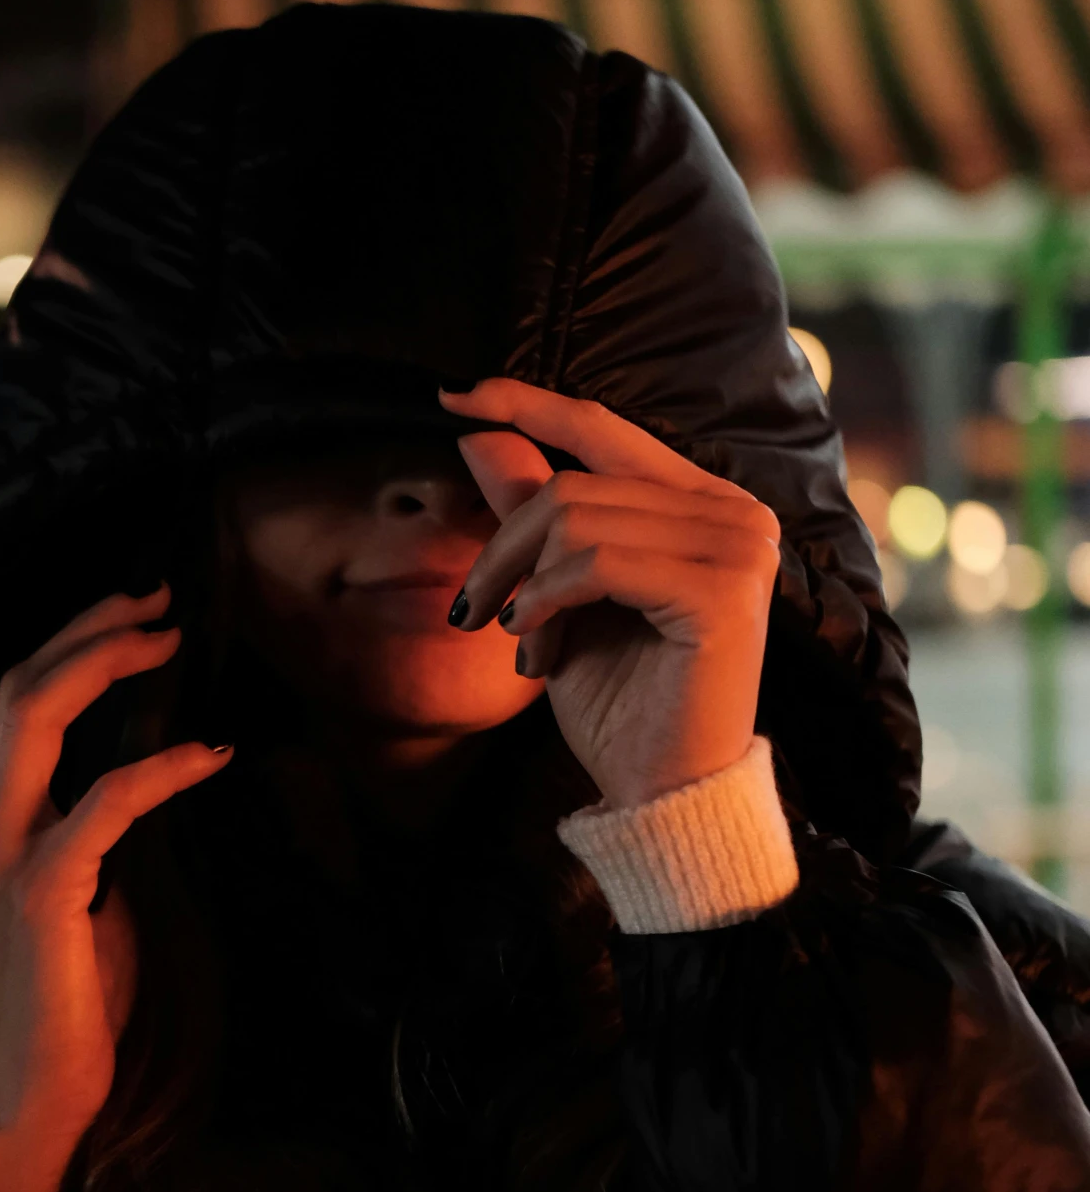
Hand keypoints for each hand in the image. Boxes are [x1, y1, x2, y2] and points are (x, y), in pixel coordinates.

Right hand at [0, 584, 230, 1191]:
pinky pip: (100, 805)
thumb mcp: (90, 897)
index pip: (13, 705)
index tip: (138, 610)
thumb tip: (151, 763)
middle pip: (15, 688)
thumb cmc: (76, 1005)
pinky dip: (160, 769)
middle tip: (157, 594)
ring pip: (31, 720)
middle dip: (87, 627)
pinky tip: (211, 755)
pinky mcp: (39, 897)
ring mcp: (0, 860)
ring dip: (104, 663)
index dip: (72, 644)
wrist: (38, 1101)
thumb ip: (99, 830)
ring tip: (170, 638)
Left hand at [440, 380, 778, 808]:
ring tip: (520, 642)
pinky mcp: (724, 591)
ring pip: (579, 520)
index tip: (453, 397)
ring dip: (523, 586)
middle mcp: (735, 513)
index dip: (526, 405)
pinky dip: (547, 601)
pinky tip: (534, 644)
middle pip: (576, 483)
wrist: (663, 794)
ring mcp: (738, 548)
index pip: (604, 429)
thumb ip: (530, 509)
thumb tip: (477, 429)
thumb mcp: (558, 593)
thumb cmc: (622, 703)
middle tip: (475, 609)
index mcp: (705, 504)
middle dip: (504, 546)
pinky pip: (598, 563)